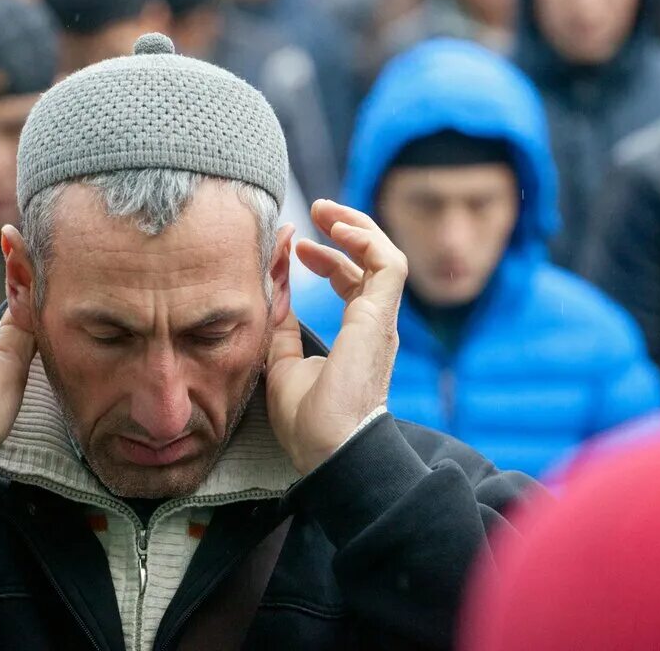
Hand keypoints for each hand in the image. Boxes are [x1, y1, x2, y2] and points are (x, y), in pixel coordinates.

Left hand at [266, 199, 406, 473]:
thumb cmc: (307, 420)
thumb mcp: (281, 360)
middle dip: (345, 230)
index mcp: (357, 336)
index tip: (295, 247)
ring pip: (384, 256)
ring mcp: (380, 320)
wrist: (327, 448)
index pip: (351, 283)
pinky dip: (366, 239)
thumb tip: (272, 280)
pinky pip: (387, 264)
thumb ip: (280, 321)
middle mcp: (374, 324)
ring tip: (325, 211)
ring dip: (356, 226)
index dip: (327, 259)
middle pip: (370, 263)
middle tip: (316, 211)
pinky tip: (338, 229)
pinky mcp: (380, 317)